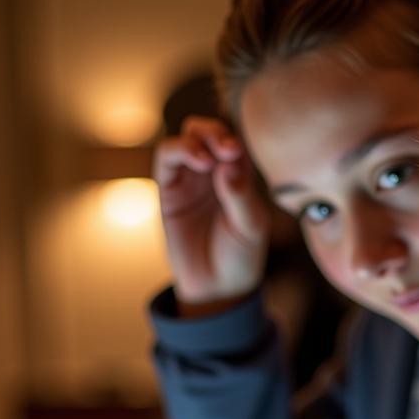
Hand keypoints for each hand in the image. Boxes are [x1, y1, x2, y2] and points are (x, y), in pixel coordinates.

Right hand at [153, 116, 269, 310]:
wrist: (216, 288)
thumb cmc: (240, 256)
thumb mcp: (251, 226)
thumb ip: (241, 195)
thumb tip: (226, 163)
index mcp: (239, 175)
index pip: (236, 139)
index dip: (236, 137)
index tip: (239, 152)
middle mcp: (213, 172)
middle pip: (208, 130)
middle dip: (215, 131)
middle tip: (227, 149)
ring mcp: (190, 178)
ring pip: (187, 137)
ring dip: (197, 138)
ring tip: (209, 160)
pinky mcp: (168, 189)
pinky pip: (167, 158)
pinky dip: (180, 151)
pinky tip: (199, 163)